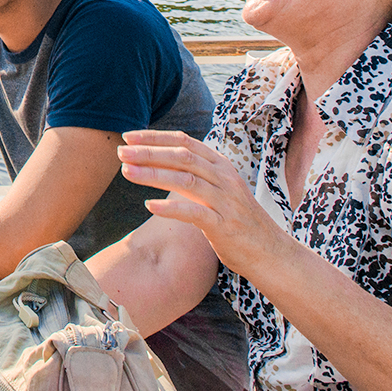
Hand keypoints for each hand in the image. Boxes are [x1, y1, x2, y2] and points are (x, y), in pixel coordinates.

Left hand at [117, 129, 290, 278]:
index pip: (185, 142)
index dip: (155, 137)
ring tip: (126, 172)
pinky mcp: (224, 225)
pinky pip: (195, 213)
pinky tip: (150, 206)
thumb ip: (194, 173)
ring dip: (153, 174)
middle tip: (120, 152)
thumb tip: (159, 160)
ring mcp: (225, 201)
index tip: (128, 137)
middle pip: (182, 157)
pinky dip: (172, 208)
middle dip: (149, 152)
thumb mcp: (218, 189)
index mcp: (221, 165)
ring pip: (185, 181)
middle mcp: (224, 178)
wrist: (271, 253)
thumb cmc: (237, 220)